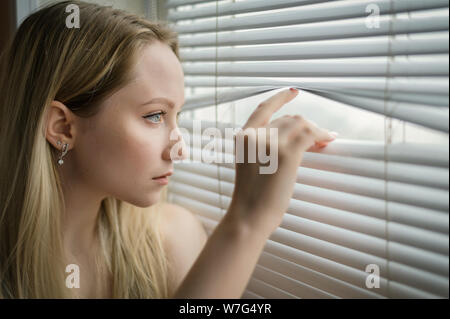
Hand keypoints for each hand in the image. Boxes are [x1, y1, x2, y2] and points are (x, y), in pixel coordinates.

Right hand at [225, 88, 336, 236]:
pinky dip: (322, 134)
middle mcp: (255, 135)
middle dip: (305, 125)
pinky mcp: (287, 153)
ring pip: (300, 123)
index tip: (293, 92)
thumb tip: (291, 138)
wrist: (249, 215)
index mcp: (243, 138)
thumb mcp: (250, 165)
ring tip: (325, 139)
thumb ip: (262, 147)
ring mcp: (270, 143)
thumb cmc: (251, 196)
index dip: (279, 98)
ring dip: (315, 130)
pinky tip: (329, 139)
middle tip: (319, 136)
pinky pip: (310, 134)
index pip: (263, 109)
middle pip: (287, 118)